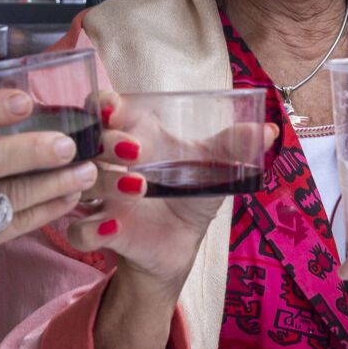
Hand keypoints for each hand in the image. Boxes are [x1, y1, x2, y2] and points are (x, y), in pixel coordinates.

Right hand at [62, 97, 272, 295]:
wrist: (181, 244)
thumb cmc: (189, 195)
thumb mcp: (214, 169)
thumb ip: (234, 147)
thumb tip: (268, 130)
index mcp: (135, 136)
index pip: (103, 108)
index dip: (102, 104)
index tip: (113, 109)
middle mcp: (111, 163)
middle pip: (90, 141)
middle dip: (107, 140)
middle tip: (134, 149)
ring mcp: (102, 197)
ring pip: (82, 182)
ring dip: (105, 181)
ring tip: (138, 186)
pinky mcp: (100, 232)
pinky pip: (79, 230)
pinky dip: (92, 229)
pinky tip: (115, 227)